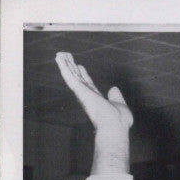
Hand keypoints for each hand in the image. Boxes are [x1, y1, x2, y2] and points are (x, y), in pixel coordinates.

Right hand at [55, 52, 131, 173]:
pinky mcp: (79, 90)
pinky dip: (63, 67)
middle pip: (78, 78)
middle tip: (66, 57)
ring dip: (65, 64)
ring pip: (72, 75)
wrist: (114, 126)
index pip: (88, 85)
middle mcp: (87, 95)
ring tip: (60, 53)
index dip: (84, 75)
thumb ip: (117, 97)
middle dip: (72, 68)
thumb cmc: (119, 121)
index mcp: (97, 99)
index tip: (80, 67)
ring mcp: (82, 93)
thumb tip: (114, 89)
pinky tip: (59, 57)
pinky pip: (69, 76)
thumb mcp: (120, 105)